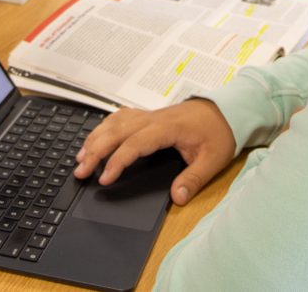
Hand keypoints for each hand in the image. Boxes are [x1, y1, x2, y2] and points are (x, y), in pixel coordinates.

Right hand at [74, 99, 235, 205]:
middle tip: (80, 170)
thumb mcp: (213, 159)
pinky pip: (121, 117)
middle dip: (95, 150)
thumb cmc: (219, 132)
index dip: (117, 161)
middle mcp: (154, 118)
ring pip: (115, 122)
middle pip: (116, 131)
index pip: (134, 143)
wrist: (227, 110)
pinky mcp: (149, 116)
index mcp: (167, 128)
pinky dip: (104, 127)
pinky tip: (97, 137)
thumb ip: (194, 179)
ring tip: (80, 156)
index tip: (104, 178)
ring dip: (95, 137)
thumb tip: (177, 197)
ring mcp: (150, 115)